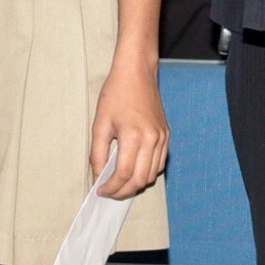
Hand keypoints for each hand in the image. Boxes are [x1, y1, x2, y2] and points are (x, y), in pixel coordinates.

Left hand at [91, 59, 168, 198]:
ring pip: (152, 175)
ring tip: (120, 183)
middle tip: (109, 192)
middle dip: (124, 191)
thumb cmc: (116, 93)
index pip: (124, 174)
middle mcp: (152, 139)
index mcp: (134, 136)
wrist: (137, 73)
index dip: (111, 187)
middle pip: (140, 180)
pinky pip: (159, 163)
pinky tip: (134, 170)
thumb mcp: (100, 123)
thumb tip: (98, 177)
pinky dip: (147, 172)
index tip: (100, 191)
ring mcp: (162, 138)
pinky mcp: (167, 135)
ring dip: (136, 184)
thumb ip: (98, 154)